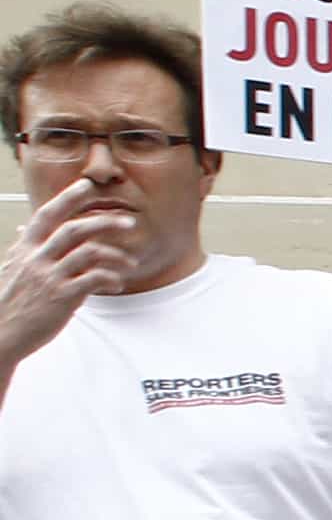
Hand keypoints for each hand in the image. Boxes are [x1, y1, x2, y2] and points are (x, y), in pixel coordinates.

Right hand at [0, 178, 135, 363]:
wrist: (0, 333)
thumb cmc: (11, 301)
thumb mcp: (13, 268)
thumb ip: (26, 249)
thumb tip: (24, 229)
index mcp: (24, 248)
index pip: (47, 214)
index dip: (67, 197)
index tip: (87, 185)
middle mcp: (36, 258)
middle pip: (75, 229)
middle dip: (106, 222)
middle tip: (129, 223)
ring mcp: (49, 276)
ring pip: (90, 252)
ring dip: (117, 255)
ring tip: (131, 263)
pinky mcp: (62, 297)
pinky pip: (94, 278)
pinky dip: (111, 278)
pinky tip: (117, 284)